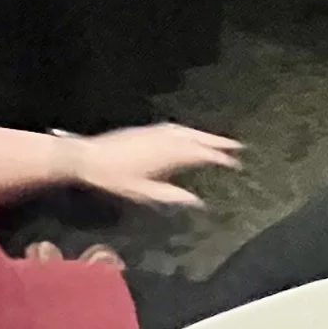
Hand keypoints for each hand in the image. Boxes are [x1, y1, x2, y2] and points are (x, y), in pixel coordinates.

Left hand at [64, 123, 239, 206]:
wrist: (89, 156)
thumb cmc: (115, 178)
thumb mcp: (143, 192)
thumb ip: (171, 195)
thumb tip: (196, 201)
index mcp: (168, 154)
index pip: (200, 154)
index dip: (219, 157)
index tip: (235, 162)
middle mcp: (166, 138)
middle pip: (198, 138)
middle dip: (218, 142)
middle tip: (238, 146)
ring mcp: (156, 131)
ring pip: (188, 131)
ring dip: (205, 135)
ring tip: (220, 140)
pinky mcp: (148, 129)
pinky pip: (176, 127)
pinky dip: (190, 130)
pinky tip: (190, 134)